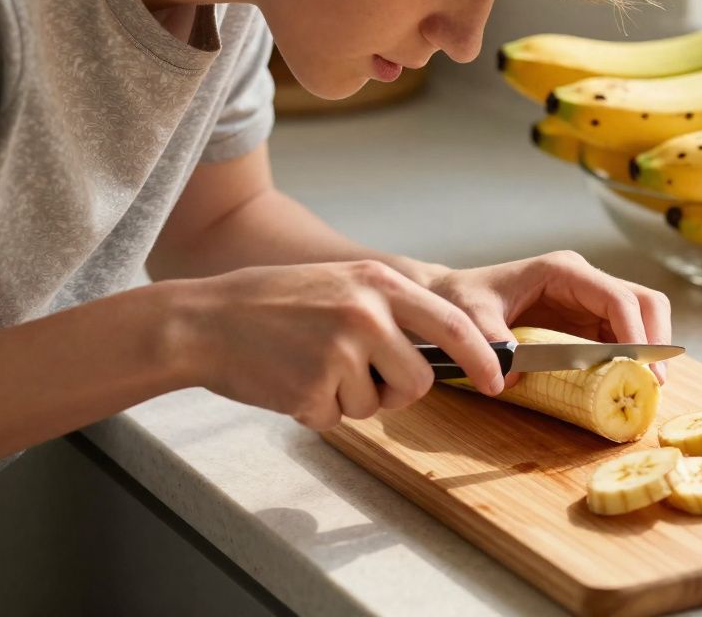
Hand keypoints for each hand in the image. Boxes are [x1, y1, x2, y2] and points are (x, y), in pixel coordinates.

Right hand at [165, 261, 504, 428]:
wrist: (203, 321)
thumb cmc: (272, 303)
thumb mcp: (341, 282)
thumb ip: (390, 307)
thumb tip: (442, 346)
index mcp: (378, 282)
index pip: (453, 325)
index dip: (483, 357)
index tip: (498, 379)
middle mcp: (366, 314)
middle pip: (420, 379)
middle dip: (398, 390)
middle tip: (360, 377)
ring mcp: (340, 352)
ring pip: (378, 404)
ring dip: (350, 399)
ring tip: (311, 365)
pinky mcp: (313, 388)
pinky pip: (337, 418)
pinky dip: (315, 410)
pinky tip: (289, 378)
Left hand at [426, 250, 672, 386]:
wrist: (449, 299)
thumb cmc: (461, 300)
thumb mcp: (469, 316)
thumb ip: (489, 341)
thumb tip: (508, 378)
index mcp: (564, 271)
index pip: (618, 298)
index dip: (637, 333)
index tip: (642, 370)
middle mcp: (585, 282)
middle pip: (644, 303)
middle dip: (656, 341)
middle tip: (653, 383)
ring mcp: (589, 302)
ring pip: (641, 320)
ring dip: (648, 354)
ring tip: (645, 390)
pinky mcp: (586, 323)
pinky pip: (622, 338)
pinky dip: (631, 361)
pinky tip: (625, 386)